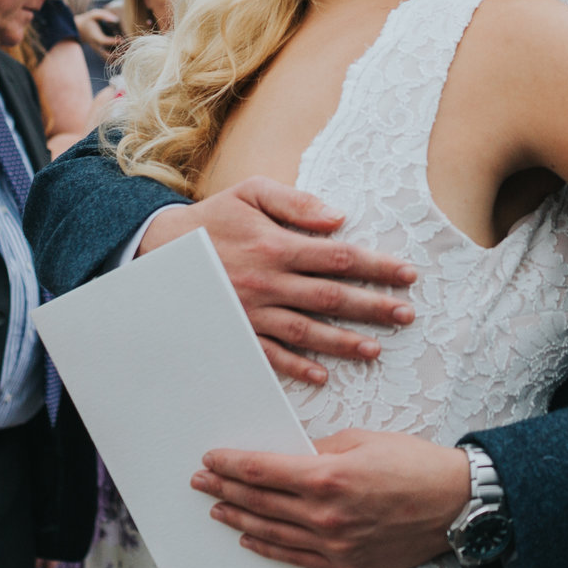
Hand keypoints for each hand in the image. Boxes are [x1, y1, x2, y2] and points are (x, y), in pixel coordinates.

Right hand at [75, 7, 124, 57]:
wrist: (80, 29)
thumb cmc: (90, 20)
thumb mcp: (94, 14)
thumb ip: (104, 15)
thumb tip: (116, 19)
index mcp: (94, 36)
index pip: (103, 41)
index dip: (113, 41)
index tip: (122, 39)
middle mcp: (97, 46)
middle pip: (107, 55)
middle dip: (118, 53)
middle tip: (128, 47)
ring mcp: (99, 51)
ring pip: (110, 60)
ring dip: (119, 57)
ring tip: (128, 49)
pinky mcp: (102, 53)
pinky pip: (110, 60)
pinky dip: (118, 58)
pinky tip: (124, 51)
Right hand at [138, 179, 415, 383]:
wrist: (160, 248)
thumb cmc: (215, 217)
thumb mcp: (252, 192)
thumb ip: (296, 203)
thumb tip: (338, 217)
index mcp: (278, 246)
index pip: (340, 258)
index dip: (377, 266)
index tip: (407, 274)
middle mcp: (269, 282)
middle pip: (331, 297)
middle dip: (373, 307)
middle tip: (406, 315)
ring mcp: (252, 311)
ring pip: (306, 331)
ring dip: (343, 342)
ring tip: (375, 351)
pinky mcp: (237, 331)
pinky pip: (270, 354)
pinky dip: (295, 367)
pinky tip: (321, 375)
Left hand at [195, 430, 468, 567]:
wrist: (455, 504)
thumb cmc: (414, 463)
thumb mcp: (364, 440)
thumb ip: (320, 450)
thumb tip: (287, 455)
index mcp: (328, 476)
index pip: (263, 470)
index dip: (231, 464)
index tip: (211, 458)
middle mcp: (325, 514)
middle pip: (259, 501)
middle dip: (224, 489)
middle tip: (199, 482)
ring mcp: (333, 544)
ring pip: (271, 532)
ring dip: (238, 518)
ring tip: (216, 509)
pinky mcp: (344, 563)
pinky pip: (295, 557)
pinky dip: (268, 547)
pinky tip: (250, 537)